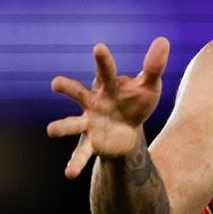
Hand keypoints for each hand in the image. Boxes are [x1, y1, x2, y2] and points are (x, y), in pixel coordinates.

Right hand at [47, 38, 169, 177]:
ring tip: (50, 130)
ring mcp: (88, 122)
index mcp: (107, 86)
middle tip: (55, 83)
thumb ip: (153, 66)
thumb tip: (163, 39)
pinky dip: (75, 163)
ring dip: (62, 126)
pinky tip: (69, 174)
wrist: (129, 128)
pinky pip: (81, 153)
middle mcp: (93, 102)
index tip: (99, 47)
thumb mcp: (149, 86)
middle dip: (67, 88)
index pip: (106, 70)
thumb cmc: (135, 101)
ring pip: (72, 123)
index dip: (103, 60)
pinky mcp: (90, 142)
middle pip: (78, 93)